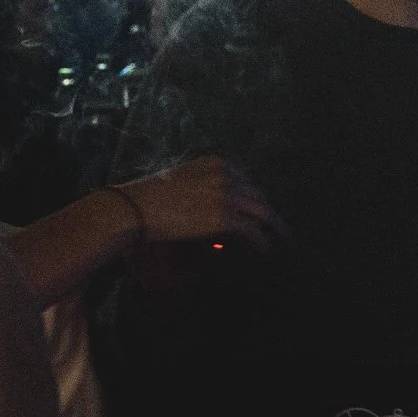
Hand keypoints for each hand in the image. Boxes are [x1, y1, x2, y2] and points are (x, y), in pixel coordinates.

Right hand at [117, 158, 285, 254]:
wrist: (135, 208)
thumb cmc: (147, 197)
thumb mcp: (181, 180)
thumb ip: (200, 185)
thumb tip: (208, 204)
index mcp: (217, 163)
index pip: (247, 179)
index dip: (256, 198)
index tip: (260, 211)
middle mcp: (227, 175)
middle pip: (258, 196)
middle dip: (269, 213)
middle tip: (279, 227)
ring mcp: (228, 195)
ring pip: (263, 212)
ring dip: (275, 228)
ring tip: (282, 241)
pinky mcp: (226, 217)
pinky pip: (254, 231)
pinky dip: (262, 243)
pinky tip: (265, 253)